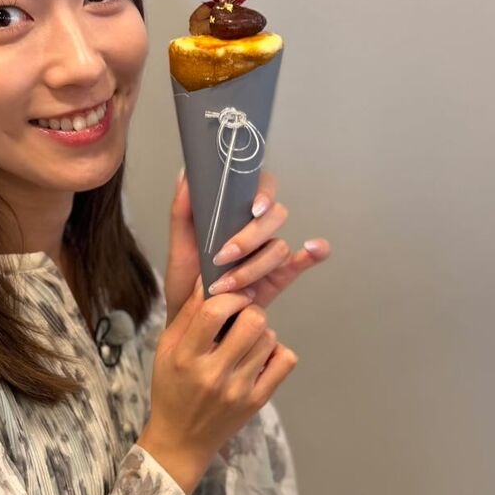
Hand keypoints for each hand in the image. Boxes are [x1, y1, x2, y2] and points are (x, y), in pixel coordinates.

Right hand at [139, 278, 296, 494]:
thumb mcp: (167, 349)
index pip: (213, 312)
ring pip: (269, 338)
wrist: (182, 440)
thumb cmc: (171, 389)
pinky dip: (276, 352)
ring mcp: (239, 390)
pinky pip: (284, 361)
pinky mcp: (257, 401)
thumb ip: (187, 314)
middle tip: (240, 318)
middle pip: (252, 322)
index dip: (228, 296)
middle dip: (249, 311)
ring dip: (260, 333)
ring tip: (245, 342)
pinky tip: (260, 357)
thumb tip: (206, 278)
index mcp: (186, 358)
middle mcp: (213, 374)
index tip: (230, 296)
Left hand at [164, 167, 330, 325]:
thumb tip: (186, 175)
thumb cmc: (186, 281)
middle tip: (222, 257)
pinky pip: (303, 261)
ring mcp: (269, 252)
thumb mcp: (179, 246)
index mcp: (235, 214)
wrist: (191, 320)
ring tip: (227, 285)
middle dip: (250, 239)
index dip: (264, 193)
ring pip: (279, 247)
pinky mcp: (280, 275)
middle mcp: (257, 229)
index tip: (253, 209)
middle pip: (274, 217)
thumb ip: (182, 211)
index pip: (260, 188)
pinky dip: (314, 253)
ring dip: (255, 266)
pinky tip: (313, 249)